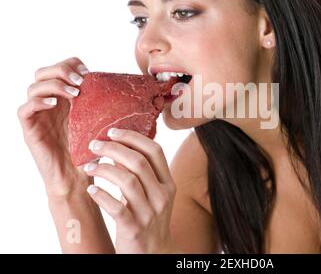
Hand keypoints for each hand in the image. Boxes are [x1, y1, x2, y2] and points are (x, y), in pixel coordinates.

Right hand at [17, 57, 91, 196]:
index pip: (61, 68)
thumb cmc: (91, 153)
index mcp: (66, 99)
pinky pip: (23, 109)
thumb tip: (129, 89)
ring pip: (33, 87)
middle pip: (44, 72)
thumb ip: (105, 106)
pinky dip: (38, 102)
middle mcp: (50, 104)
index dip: (72, 64)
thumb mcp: (100, 124)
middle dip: (62, 70)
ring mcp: (38, 116)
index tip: (88, 72)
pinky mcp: (30, 130)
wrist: (78, 179)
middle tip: (80, 81)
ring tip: (74, 94)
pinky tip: (54, 105)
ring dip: (54, 84)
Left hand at [83, 128, 176, 253]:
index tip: (113, 131)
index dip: (133, 137)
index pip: (155, 151)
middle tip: (94, 145)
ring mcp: (150, 213)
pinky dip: (101, 195)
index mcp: (168, 183)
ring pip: (127, 181)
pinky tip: (91, 189)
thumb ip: (140, 173)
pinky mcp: (134, 229)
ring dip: (104, 170)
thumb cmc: (148, 218)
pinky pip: (116, 208)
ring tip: (88, 166)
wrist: (152, 254)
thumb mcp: (151, 194)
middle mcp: (162, 196)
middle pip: (139, 162)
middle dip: (114, 149)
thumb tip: (118, 148)